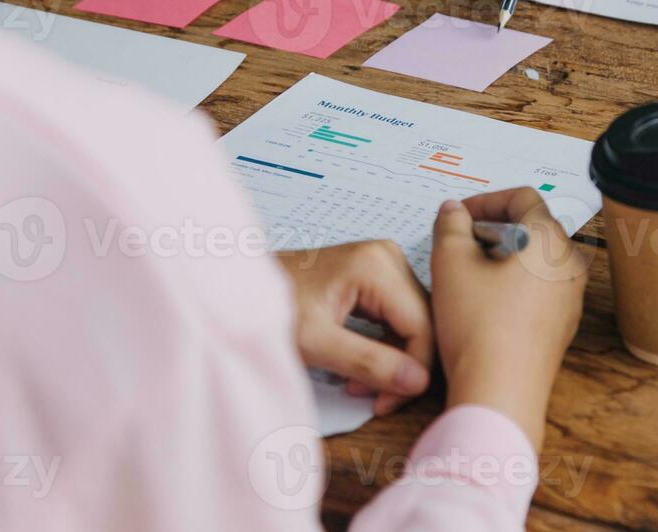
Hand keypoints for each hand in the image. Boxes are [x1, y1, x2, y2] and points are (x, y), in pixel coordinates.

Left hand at [276, 241, 433, 416]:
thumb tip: (417, 382)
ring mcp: (381, 262)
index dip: (414, 369)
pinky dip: (384, 346)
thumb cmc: (266, 308)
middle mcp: (386, 256)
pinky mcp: (373, 274)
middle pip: (421, 321)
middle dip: (404, 366)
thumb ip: (369, 363)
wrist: (234, 291)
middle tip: (376, 399)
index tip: (388, 402)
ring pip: (412, 322)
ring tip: (361, 385)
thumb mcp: (317, 343)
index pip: (422, 324)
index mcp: (376, 265)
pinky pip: (397, 316)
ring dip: (394, 359)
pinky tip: (360, 365)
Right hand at [430, 190, 587, 450]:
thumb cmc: (479, 329)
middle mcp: (570, 266)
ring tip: (468, 274)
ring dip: (502, 257)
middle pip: (533, 228)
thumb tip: (453, 211)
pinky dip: (512, 284)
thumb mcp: (451, 265)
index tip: (460, 215)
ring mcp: (570, 298)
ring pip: (535, 261)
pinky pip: (539, 290)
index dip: (486, 200)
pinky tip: (483, 303)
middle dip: (493, 229)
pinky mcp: (562, 326)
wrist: (500, 393)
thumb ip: (450, 226)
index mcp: (551, 241)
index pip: (524, 198)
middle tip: (460, 243)